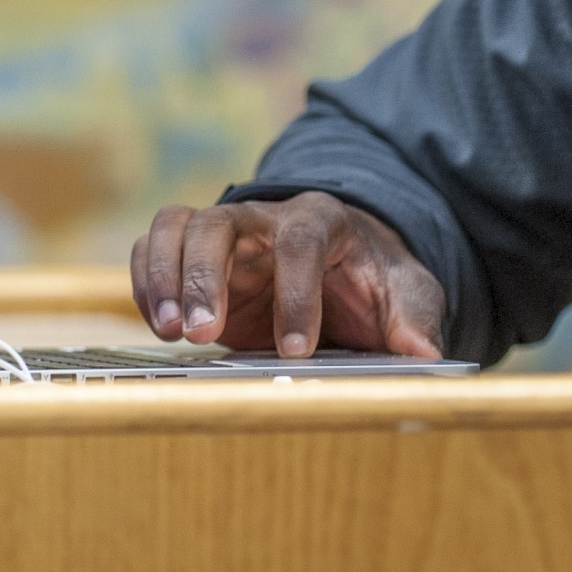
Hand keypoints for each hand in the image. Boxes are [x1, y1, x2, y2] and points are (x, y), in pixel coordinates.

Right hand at [129, 195, 446, 359]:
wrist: (341, 262)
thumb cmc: (372, 278)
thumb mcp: (408, 293)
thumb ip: (415, 318)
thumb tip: (425, 354)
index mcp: (322, 220)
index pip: (301, 241)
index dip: (295, 294)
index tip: (295, 351)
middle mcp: (265, 217)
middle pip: (221, 223)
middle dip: (206, 277)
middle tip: (202, 333)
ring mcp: (224, 232)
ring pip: (176, 225)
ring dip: (164, 275)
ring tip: (169, 332)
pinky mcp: (192, 253)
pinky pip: (152, 247)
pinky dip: (146, 282)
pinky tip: (157, 326)